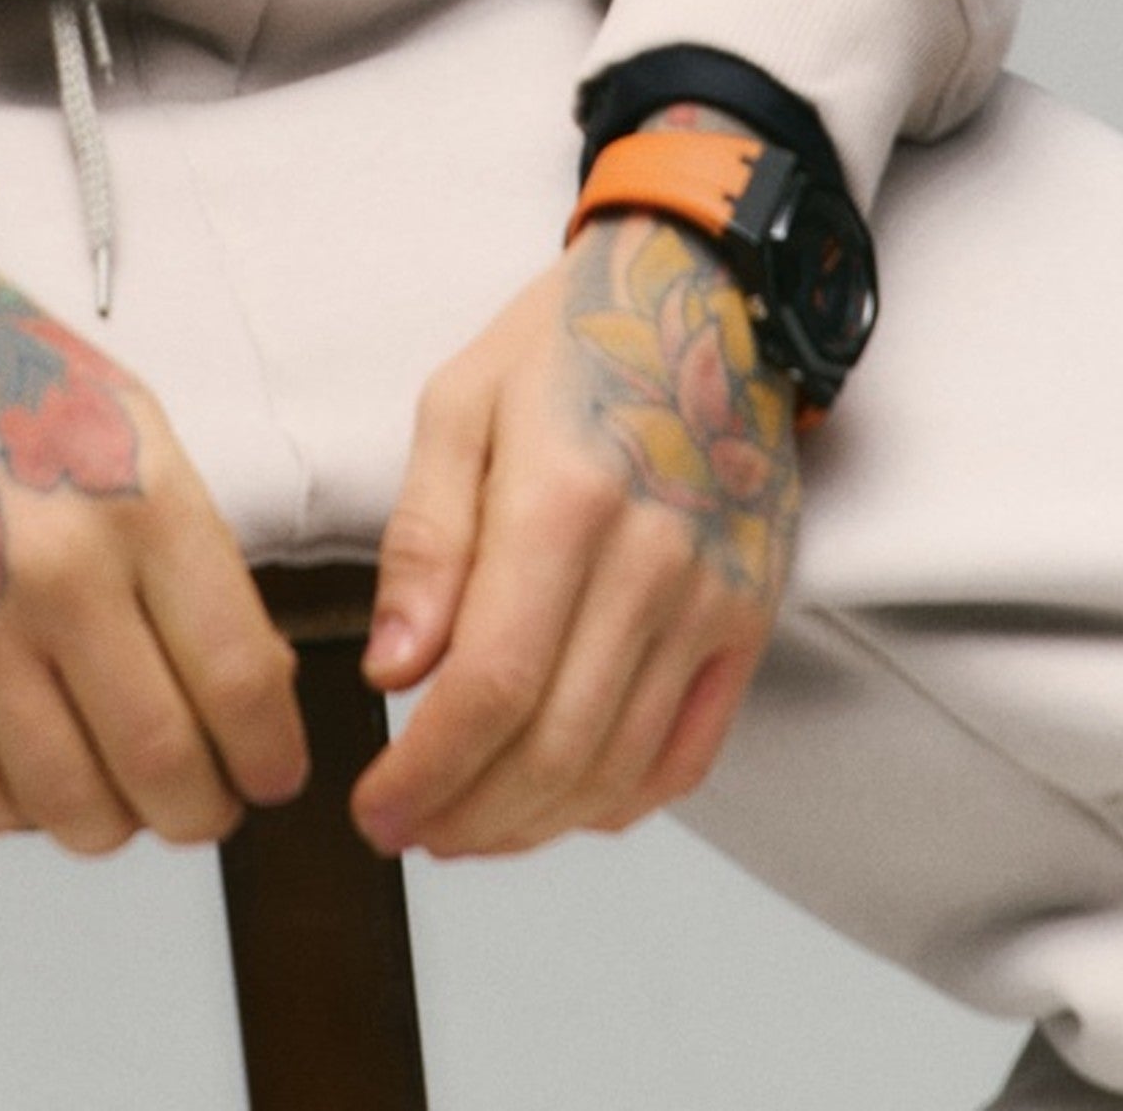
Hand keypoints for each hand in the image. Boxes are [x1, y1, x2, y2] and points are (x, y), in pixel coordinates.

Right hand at [0, 191, 306, 853]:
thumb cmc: (16, 384)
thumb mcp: (140, 437)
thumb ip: (198, 562)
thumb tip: (260, 696)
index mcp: (142, 499)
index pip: (240, 681)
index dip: (271, 757)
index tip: (273, 775)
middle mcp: (60, 570)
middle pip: (163, 765)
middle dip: (201, 812)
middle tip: (206, 805)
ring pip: (71, 805)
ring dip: (113, 826)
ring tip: (122, 801)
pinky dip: (18, 814)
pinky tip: (34, 777)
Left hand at [350, 197, 798, 856]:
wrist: (709, 293)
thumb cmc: (571, 340)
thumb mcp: (459, 403)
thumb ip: (425, 539)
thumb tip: (393, 672)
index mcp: (563, 500)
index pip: (491, 685)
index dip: (426, 772)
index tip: (373, 810)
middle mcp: (649, 561)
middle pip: (555, 745)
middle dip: (467, 814)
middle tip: (407, 830)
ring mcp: (711, 597)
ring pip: (619, 766)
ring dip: (534, 823)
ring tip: (467, 828)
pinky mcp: (749, 616)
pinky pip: (688, 751)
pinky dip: (620, 801)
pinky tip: (562, 805)